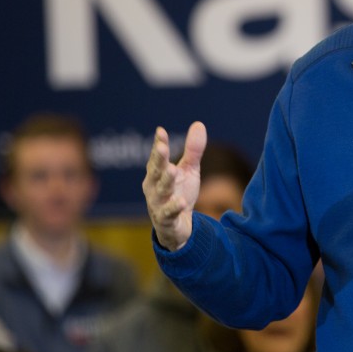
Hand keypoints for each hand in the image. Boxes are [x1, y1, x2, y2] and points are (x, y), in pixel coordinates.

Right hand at [143, 122, 206, 250]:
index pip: (157, 156)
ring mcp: (157, 203)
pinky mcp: (165, 219)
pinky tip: (181, 202)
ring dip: (166, 181)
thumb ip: (193, 150)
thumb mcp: (188, 171)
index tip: (161, 132)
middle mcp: (153, 187)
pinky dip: (174, 207)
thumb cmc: (179, 194)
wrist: (177, 227)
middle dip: (158, 159)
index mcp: (157, 173)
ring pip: (161, 190)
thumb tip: (199, 124)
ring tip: (172, 170)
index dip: (158, 144)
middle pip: (156, 171)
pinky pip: (168, 213)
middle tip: (162, 147)